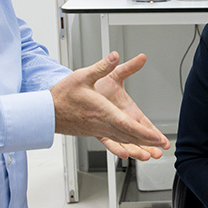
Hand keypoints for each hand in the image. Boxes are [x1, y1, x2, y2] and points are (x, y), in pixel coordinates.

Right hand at [51, 52, 169, 158]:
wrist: (46, 112)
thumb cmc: (63, 95)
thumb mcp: (83, 76)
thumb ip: (102, 66)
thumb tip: (115, 56)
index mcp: (104, 112)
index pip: (130, 126)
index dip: (146, 134)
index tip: (158, 138)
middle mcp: (103, 124)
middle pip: (130, 137)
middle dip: (148, 143)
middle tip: (161, 147)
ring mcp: (99, 130)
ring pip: (123, 140)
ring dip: (138, 146)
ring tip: (150, 152)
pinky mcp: (94, 132)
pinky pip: (114, 140)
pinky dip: (125, 144)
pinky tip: (130, 147)